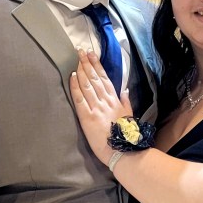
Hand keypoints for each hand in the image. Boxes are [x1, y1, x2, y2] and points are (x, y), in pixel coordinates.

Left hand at [70, 49, 132, 164]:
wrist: (121, 151)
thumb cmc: (126, 136)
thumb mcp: (129, 115)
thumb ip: (126, 101)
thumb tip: (124, 89)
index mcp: (115, 100)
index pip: (104, 78)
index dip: (97, 65)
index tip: (92, 54)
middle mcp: (105, 101)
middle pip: (94, 78)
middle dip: (87, 63)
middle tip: (80, 51)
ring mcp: (96, 108)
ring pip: (87, 85)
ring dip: (81, 71)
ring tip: (77, 59)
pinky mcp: (87, 117)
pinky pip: (80, 98)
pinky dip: (76, 86)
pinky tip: (73, 76)